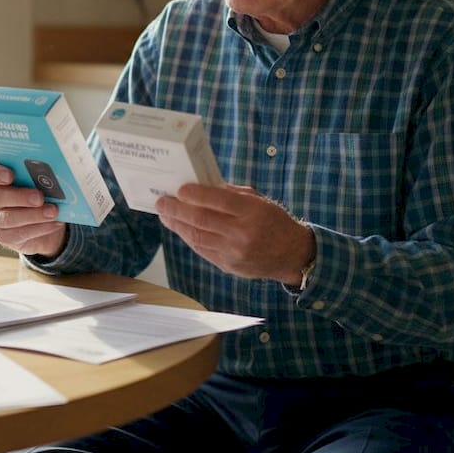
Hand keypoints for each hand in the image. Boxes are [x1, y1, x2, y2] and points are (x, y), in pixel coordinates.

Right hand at [0, 160, 66, 256]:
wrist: (44, 222)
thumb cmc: (39, 193)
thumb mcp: (38, 182)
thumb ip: (38, 177)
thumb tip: (53, 177)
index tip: (10, 175)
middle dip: (19, 197)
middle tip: (39, 198)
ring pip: (8, 218)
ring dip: (33, 215)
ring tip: (53, 212)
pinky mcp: (4, 237)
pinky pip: (20, 234)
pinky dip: (40, 228)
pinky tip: (55, 223)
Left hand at [155, 183, 314, 283]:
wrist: (291, 254)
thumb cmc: (273, 221)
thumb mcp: (258, 201)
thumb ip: (230, 194)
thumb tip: (200, 187)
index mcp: (252, 212)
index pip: (218, 200)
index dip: (195, 194)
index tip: (179, 189)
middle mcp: (242, 233)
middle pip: (201, 220)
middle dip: (177, 210)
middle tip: (161, 202)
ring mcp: (234, 252)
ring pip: (197, 237)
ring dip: (177, 225)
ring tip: (165, 215)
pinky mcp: (228, 265)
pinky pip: (202, 250)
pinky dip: (188, 238)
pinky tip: (180, 229)